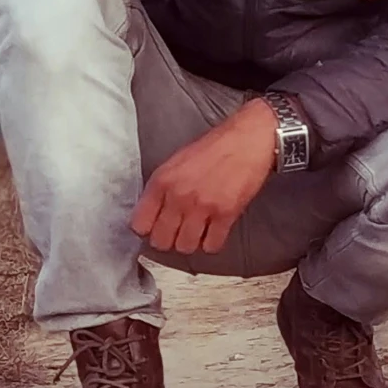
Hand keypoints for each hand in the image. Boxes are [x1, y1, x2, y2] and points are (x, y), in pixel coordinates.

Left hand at [130, 98, 276, 254]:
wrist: (247, 140)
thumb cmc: (213, 149)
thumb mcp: (175, 163)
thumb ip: (161, 189)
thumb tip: (151, 216)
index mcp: (162, 181)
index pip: (139, 225)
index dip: (148, 230)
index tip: (156, 228)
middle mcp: (178, 195)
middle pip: (160, 242)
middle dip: (168, 241)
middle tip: (177, 233)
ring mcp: (202, 206)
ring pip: (185, 247)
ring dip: (190, 243)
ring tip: (197, 232)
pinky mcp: (226, 214)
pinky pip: (211, 246)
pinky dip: (211, 243)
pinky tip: (214, 232)